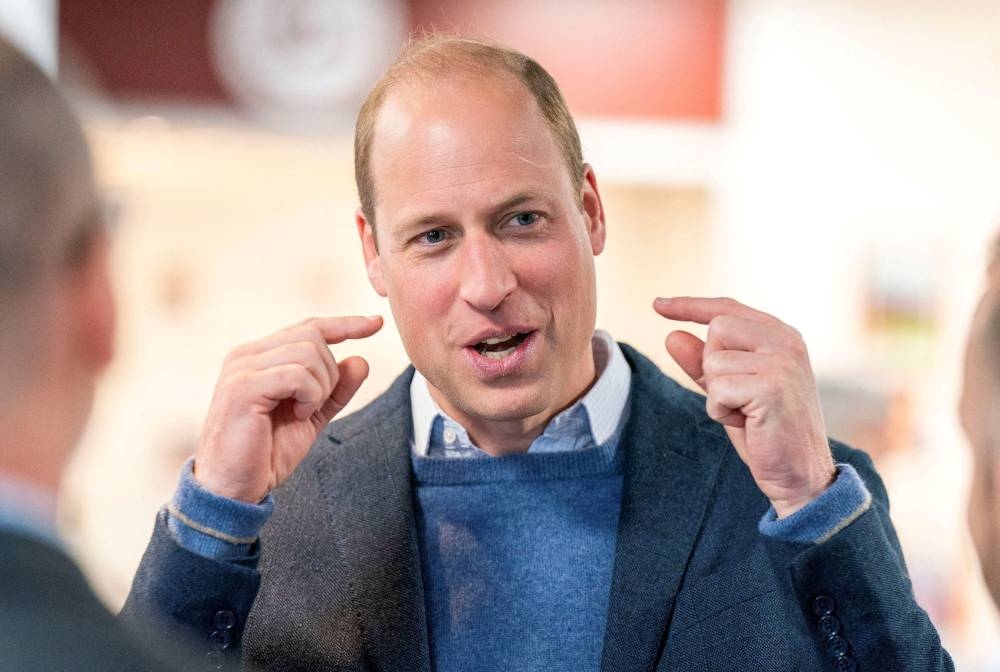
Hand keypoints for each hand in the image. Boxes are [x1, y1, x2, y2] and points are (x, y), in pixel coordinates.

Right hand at [194, 315, 383, 502]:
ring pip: (307, 352)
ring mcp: (242, 368)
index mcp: (260, 357)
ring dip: (320, 387)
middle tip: (315, 406)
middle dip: (330, 373)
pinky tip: (298, 415)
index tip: (376, 324)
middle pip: (312, 336)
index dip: (345, 324)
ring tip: (303, 413)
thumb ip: (336, 390)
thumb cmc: (267, 453)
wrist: (234, 488)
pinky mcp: (242, 386)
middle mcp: (247, 355)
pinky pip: (296, 374)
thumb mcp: (313, 417)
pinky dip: (309, 396)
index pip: (309, 327)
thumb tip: (361, 360)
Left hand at [654, 297, 834, 517]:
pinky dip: (720, 411)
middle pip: (717, 328)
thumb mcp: (728, 390)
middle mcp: (786, 341)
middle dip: (712, 365)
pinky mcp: (773, 386)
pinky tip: (747, 423)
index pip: (726, 309)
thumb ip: (701, 363)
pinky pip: (718, 388)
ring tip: (745, 413)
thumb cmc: (764, 431)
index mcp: (780, 336)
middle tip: (737, 397)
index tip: (657, 305)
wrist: (800, 474)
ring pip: (714, 362)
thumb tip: (672, 336)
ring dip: (717, 395)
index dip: (690, 306)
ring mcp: (783, 361)